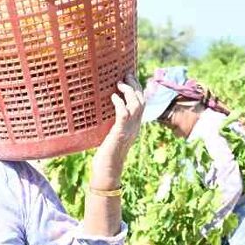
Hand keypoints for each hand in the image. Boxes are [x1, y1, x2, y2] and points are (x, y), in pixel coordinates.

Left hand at [91, 73, 146, 187]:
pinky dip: (119, 103)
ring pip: (137, 105)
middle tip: (126, 74)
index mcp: (135, 126)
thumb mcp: (111, 134)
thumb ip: (112, 123)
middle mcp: (135, 126)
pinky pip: (124, 114)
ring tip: (119, 83)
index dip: (138, 89)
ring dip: (128, 92)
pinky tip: (113, 97)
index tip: (130, 77)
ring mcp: (129, 130)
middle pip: (142, 100)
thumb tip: (102, 110)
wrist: (107, 170)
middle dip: (135, 85)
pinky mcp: (120, 133)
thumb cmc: (106, 154)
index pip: (142, 103)